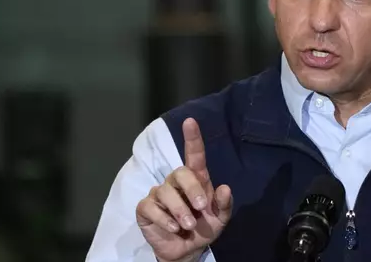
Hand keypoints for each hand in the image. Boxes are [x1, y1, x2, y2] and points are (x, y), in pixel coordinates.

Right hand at [136, 118, 232, 261]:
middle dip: (191, 190)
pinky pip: (150, 207)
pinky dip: (163, 219)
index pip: (194, 155)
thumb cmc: (203, 228)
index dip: (192, 138)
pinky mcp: (145, 208)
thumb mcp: (220, 220)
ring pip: (165, 192)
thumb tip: (225, 188)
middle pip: (180, 172)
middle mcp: (176, 182)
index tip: (190, 121)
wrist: (186, 251)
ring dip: (179, 210)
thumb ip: (224, 205)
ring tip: (187, 226)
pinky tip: (172, 228)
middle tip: (200, 208)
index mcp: (196, 180)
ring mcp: (159, 194)